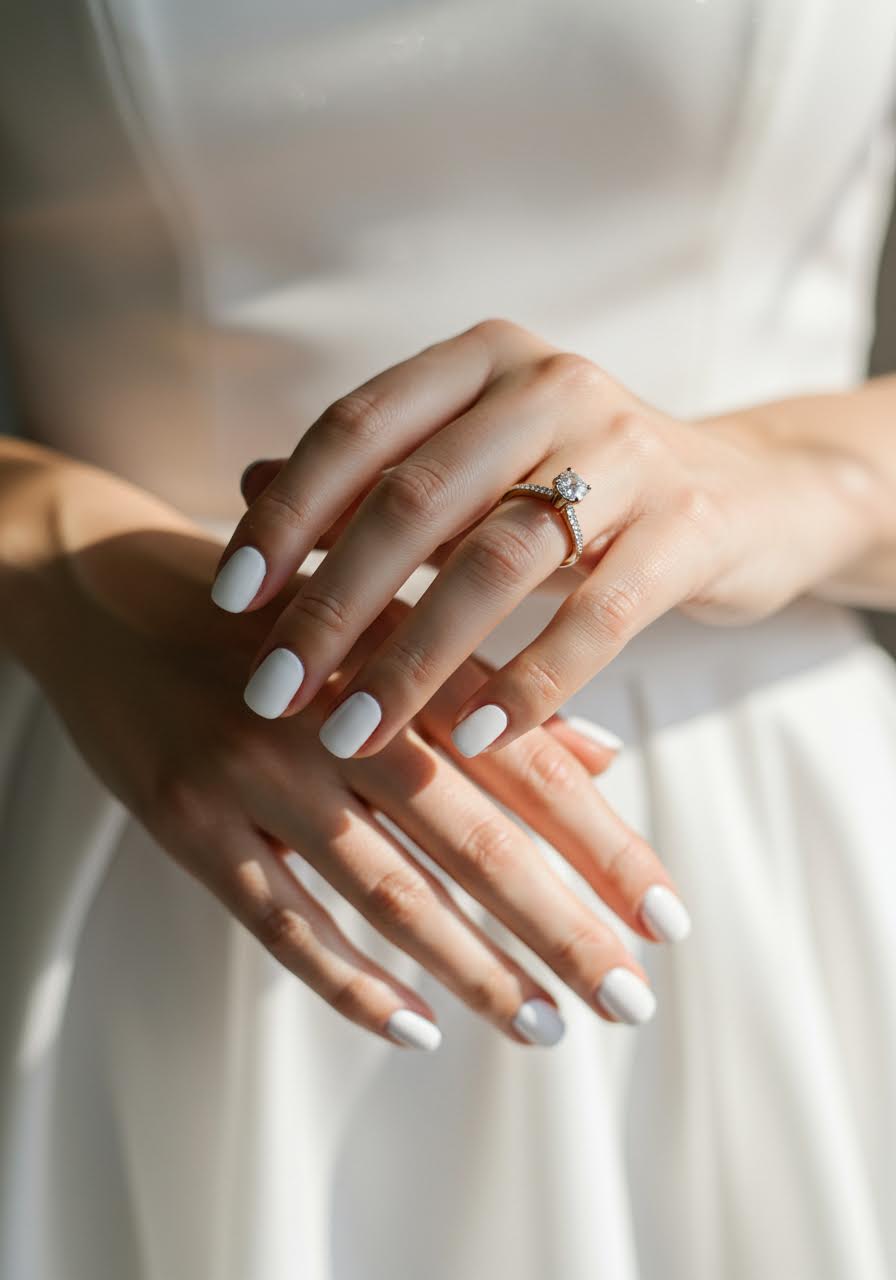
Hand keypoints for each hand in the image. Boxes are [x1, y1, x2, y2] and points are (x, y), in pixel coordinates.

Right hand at [15, 459, 690, 1045]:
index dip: (602, 844)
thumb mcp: (377, 621)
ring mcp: (257, 774)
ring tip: (544, 1027)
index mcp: (397, 655)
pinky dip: (350, 983)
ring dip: (474, 970)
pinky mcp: (188, 824)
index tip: (667, 919)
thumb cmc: (266, 609)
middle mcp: (335, 715)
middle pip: (473, 841)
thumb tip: (604, 755)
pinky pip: (282, 923)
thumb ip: (485, 687)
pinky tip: (416, 1029)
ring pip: (389, 893)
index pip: (525, 764)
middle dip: (561, 927)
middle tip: (630, 1000)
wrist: (101, 587)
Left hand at [214, 317, 866, 758]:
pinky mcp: (690, 524)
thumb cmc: (579, 489)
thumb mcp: (475, 470)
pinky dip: (533, 682)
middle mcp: (550, 384)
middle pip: (415, 499)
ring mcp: (628, 450)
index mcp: (482, 360)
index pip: (357, 429)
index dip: (286, 516)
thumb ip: (373, 477)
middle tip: (272, 692)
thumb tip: (246, 487)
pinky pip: (599, 614)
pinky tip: (480, 738)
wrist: (748, 494)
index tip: (230, 599)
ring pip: (497, 561)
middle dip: (332, 605)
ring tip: (353, 733)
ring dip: (415, 660)